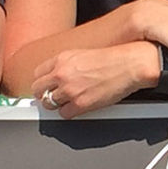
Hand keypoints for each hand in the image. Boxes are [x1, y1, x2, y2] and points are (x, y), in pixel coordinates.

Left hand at [31, 43, 158, 117]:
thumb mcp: (83, 54)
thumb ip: (66, 64)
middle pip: (38, 90)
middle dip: (44, 94)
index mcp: (62, 59)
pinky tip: (77, 107)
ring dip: (56, 105)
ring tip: (67, 102)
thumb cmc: (113, 59)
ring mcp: (70, 90)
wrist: (130, 65)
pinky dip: (69, 113)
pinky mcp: (80, 104)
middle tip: (52, 96)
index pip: (37, 73)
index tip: (46, 86)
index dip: (42, 81)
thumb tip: (58, 75)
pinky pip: (64, 114)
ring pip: (49, 104)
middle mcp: (62, 74)